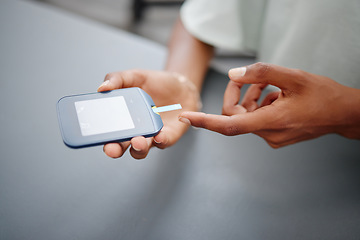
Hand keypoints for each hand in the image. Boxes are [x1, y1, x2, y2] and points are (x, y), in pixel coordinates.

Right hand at [98, 69, 199, 158]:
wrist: (181, 85)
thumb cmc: (155, 84)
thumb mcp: (134, 76)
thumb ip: (117, 79)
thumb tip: (101, 88)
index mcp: (122, 120)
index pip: (107, 133)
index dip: (100, 137)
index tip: (93, 136)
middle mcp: (134, 132)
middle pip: (121, 147)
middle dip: (115, 149)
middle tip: (112, 148)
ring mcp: (151, 136)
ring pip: (141, 150)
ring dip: (138, 148)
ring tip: (137, 141)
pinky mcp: (169, 136)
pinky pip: (163, 142)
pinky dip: (160, 141)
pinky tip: (159, 135)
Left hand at [179, 63, 359, 147]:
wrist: (344, 115)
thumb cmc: (323, 96)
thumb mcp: (294, 76)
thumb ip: (261, 73)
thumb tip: (234, 74)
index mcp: (271, 122)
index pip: (229, 125)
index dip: (205, 121)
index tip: (186, 118)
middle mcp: (269, 134)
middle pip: (236, 115)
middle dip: (238, 94)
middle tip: (250, 78)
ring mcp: (272, 137)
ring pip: (246, 116)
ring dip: (251, 98)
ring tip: (271, 86)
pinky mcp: (276, 136)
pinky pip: (256, 120)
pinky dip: (259, 105)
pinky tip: (275, 96)